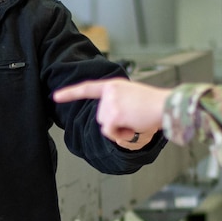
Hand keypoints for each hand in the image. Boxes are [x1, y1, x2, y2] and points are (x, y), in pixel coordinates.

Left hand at [52, 78, 169, 147]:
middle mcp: (109, 92)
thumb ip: (117, 103)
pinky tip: (132, 126)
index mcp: (113, 85)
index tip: (56, 96)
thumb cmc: (154, 104)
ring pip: (104, 125)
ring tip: (135, 120)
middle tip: (133, 118)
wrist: (165, 105)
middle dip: (114, 123)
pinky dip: (120, 135)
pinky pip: (109, 132)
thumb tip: (109, 122)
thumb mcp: (132, 97)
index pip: (88, 88)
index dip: (70, 93)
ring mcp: (110, 102)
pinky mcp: (113, 114)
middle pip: (100, 116)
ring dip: (119, 129)